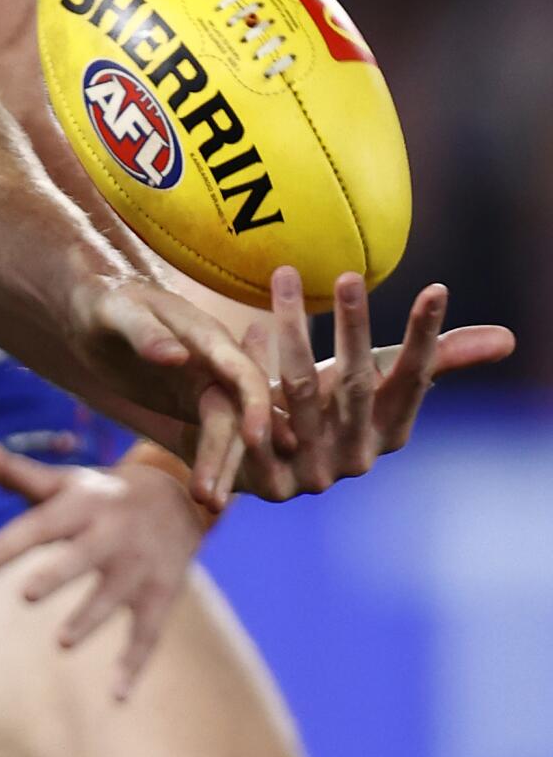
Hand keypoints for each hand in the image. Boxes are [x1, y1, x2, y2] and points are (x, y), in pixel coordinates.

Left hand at [0, 444, 207, 698]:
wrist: (180, 497)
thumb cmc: (103, 494)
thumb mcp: (66, 481)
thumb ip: (20, 475)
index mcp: (83, 506)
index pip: (39, 524)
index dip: (7, 544)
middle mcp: (112, 535)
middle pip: (81, 557)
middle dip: (57, 574)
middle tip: (26, 595)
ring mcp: (138, 568)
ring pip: (112, 598)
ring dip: (88, 619)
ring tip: (61, 642)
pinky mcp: (160, 596)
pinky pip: (148, 634)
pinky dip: (134, 665)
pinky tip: (116, 697)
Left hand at [70, 275, 272, 509]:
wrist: (89, 307)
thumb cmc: (101, 299)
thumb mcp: (114, 311)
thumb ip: (144, 331)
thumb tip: (178, 357)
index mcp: (205, 334)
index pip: (243, 371)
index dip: (258, 405)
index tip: (259, 440)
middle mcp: (216, 361)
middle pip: (239, 412)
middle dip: (232, 454)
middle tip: (213, 498)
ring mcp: (206, 383)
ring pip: (227, 431)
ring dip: (221, 466)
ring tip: (208, 503)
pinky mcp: (192, 403)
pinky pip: (212, 436)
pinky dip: (211, 462)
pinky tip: (207, 494)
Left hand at [235, 267, 514, 500]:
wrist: (254, 466)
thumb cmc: (322, 409)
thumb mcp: (371, 383)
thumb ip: (427, 361)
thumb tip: (508, 340)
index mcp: (389, 431)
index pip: (413, 380)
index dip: (425, 337)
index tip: (436, 289)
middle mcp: (357, 456)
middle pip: (356, 382)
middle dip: (355, 328)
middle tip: (349, 275)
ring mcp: (313, 472)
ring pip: (299, 389)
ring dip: (293, 331)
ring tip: (286, 275)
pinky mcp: (267, 481)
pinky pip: (255, 416)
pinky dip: (251, 368)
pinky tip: (247, 328)